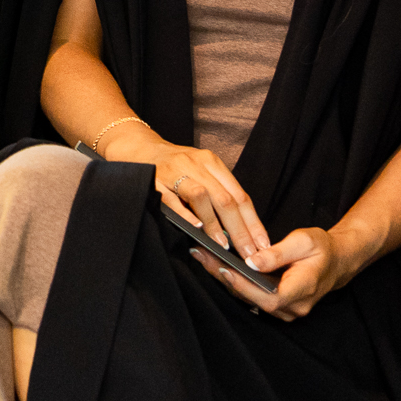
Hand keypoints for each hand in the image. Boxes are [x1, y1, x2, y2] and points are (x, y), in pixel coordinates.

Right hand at [103, 125, 268, 262]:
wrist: (138, 146)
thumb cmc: (173, 166)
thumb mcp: (200, 171)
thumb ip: (218, 194)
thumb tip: (240, 231)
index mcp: (212, 162)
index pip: (240, 195)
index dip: (253, 223)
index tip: (263, 245)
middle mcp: (196, 163)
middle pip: (225, 199)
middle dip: (240, 230)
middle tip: (248, 254)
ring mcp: (175, 170)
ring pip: (202, 197)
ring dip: (214, 224)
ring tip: (223, 246)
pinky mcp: (154, 179)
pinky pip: (171, 198)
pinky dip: (185, 213)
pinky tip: (194, 228)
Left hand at [191, 226, 351, 320]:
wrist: (336, 261)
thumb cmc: (322, 249)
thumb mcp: (304, 242)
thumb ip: (277, 253)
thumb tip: (251, 262)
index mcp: (303, 291)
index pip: (269, 298)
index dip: (245, 286)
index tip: (223, 269)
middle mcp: (293, 308)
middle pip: (252, 299)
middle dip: (224, 277)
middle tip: (200, 254)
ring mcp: (285, 311)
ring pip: (248, 299)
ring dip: (224, 278)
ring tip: (202, 255)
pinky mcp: (277, 308)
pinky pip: (251, 297)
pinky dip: (234, 281)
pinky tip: (217, 264)